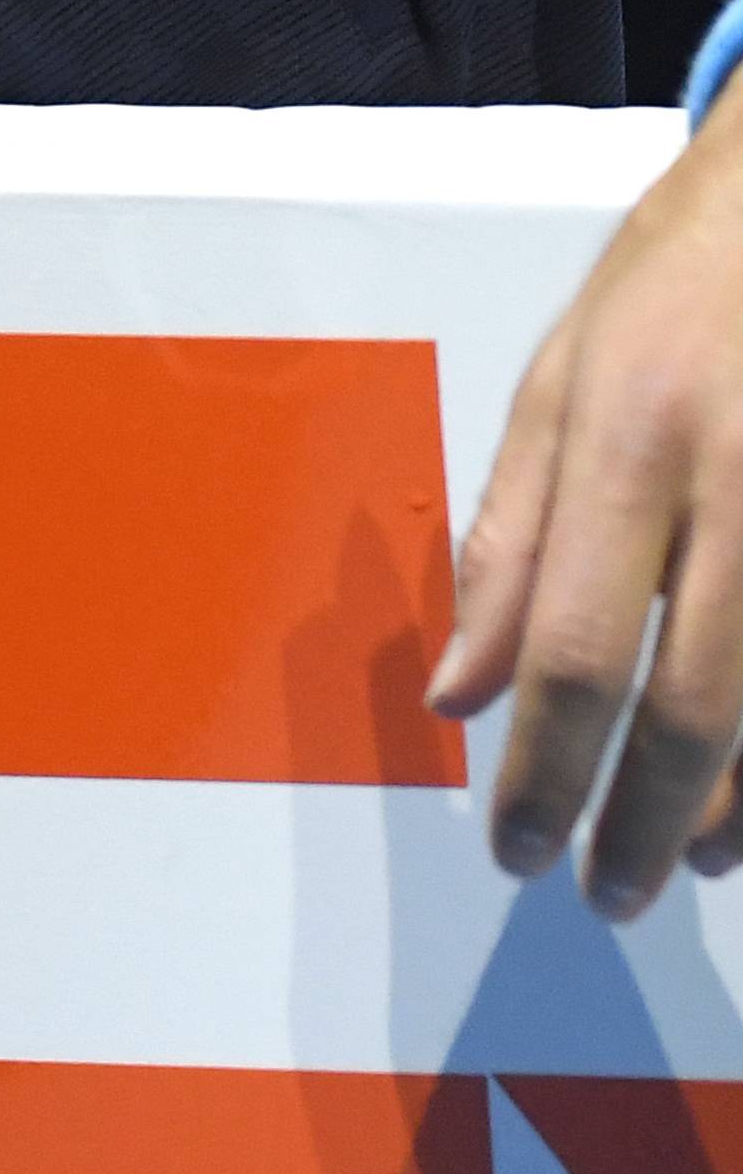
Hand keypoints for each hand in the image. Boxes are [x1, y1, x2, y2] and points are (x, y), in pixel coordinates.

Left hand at [428, 73, 742, 917]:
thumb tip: (457, 693)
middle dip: (642, 822)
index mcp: (631, 435)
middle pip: (692, 703)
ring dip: (735, 807)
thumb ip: (508, 539)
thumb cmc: (678, 282)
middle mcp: (737, 477)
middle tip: (608, 891)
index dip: (543, 770)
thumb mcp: (563, 378)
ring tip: (694, 859)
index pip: (573, 645)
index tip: (517, 848)